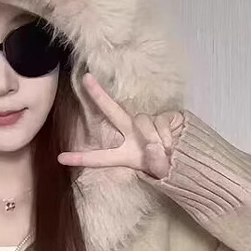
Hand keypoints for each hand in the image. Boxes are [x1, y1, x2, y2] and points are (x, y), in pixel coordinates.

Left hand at [58, 73, 184, 179]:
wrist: (190, 158)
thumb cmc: (168, 166)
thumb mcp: (159, 171)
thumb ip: (154, 160)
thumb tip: (152, 143)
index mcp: (125, 153)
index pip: (100, 157)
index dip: (81, 157)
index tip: (60, 158)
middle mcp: (131, 134)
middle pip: (112, 113)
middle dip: (99, 96)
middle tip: (86, 78)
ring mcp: (146, 123)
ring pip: (142, 123)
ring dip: (154, 138)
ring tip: (165, 151)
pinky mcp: (164, 116)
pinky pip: (159, 123)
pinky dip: (166, 135)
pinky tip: (172, 144)